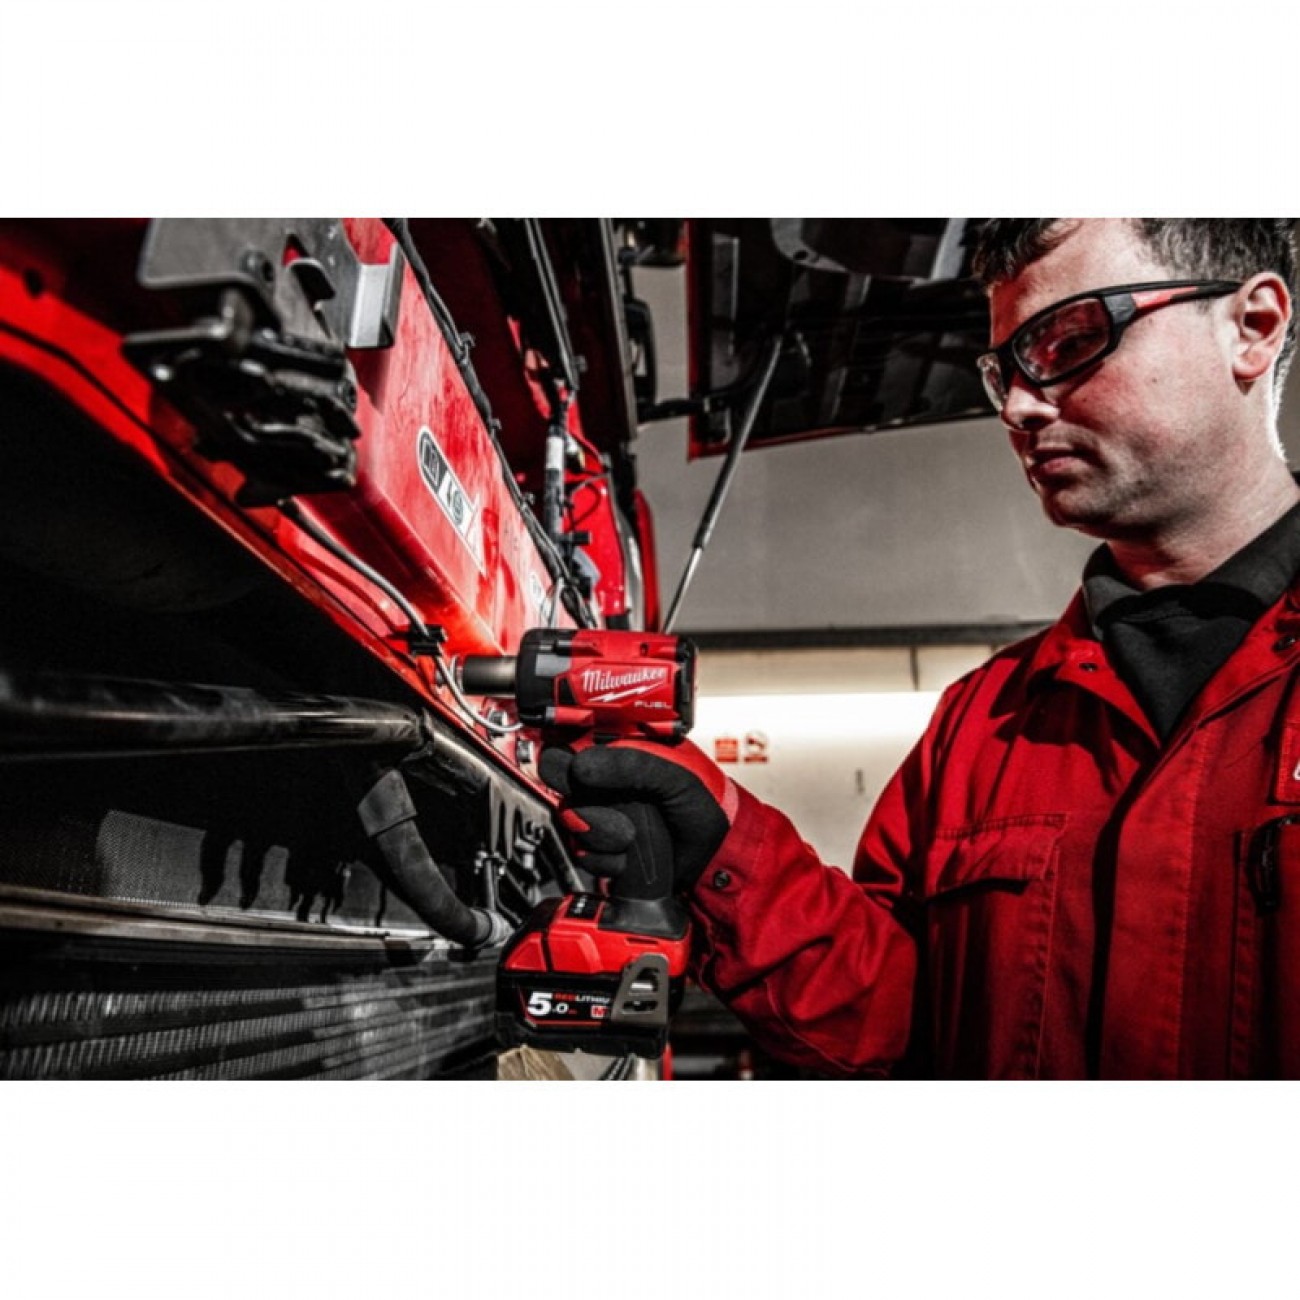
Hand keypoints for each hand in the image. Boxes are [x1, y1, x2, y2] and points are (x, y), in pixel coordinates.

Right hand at [539, 739, 735, 893]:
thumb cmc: (704, 801)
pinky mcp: (600, 847)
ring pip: (568, 820)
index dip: (564, 757)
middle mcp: (602, 778)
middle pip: (559, 784)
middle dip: (584, 801)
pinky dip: (604, 859)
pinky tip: (629, 856)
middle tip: (614, 808)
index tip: (578, 773)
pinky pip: (581, 852)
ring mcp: (599, 812)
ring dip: (599, 833)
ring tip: (632, 835)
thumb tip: (582, 766)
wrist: (715, 853)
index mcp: (618, 749)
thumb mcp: (672, 773)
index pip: (569, 741)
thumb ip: (629, 764)